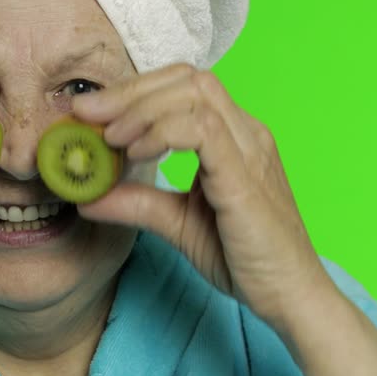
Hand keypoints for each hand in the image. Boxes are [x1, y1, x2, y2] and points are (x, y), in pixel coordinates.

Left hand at [72, 63, 330, 326]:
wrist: (289, 297)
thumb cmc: (244, 258)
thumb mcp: (177, 224)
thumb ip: (137, 203)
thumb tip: (87, 196)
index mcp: (235, 137)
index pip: (185, 86)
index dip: (135, 90)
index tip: (91, 113)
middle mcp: (247, 133)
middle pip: (187, 78)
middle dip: (131, 90)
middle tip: (87, 114)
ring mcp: (251, 150)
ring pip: (194, 94)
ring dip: (142, 108)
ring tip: (110, 138)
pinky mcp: (245, 176)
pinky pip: (202, 130)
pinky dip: (161, 133)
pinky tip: (137, 154)